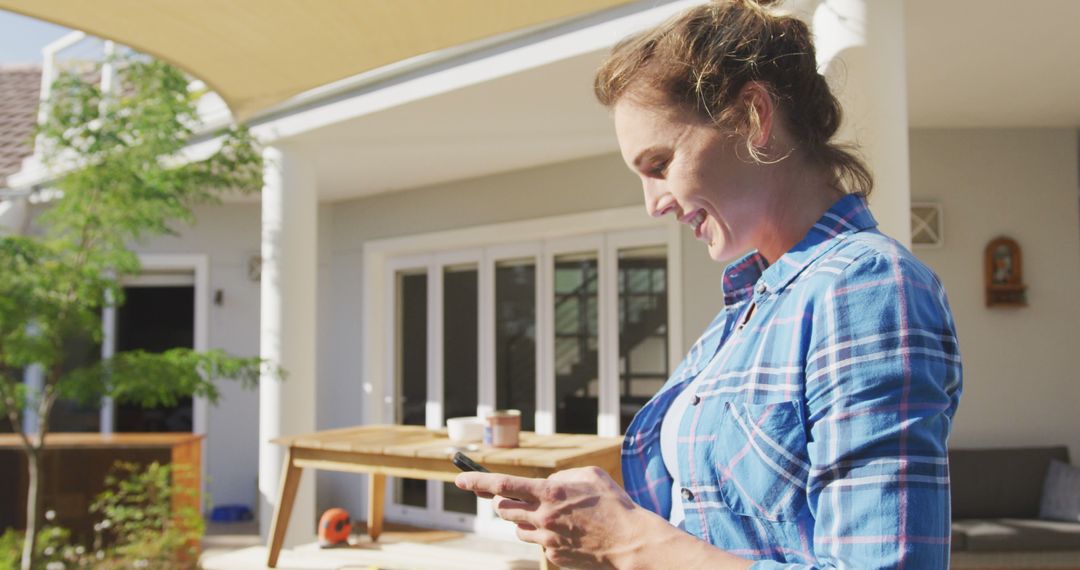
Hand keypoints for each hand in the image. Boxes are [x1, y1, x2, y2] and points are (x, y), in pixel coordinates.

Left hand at [455, 466, 656, 568]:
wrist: (630, 543)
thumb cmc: (614, 505)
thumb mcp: (589, 476)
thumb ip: (561, 476)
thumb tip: (547, 483)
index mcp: (549, 493)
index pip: (502, 486)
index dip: (477, 481)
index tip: (459, 479)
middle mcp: (543, 517)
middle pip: (503, 510)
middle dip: (502, 502)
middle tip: (514, 497)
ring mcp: (546, 540)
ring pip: (518, 529)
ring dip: (524, 520)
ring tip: (547, 515)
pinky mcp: (553, 556)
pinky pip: (538, 543)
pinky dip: (544, 535)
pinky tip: (567, 532)